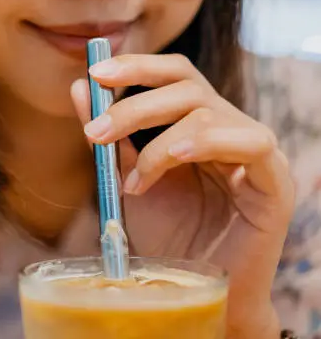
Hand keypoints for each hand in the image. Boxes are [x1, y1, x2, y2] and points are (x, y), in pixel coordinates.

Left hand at [70, 54, 294, 338]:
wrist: (192, 290)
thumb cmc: (166, 236)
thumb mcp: (127, 178)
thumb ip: (111, 135)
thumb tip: (81, 85)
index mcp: (197, 124)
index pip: (174, 76)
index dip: (138, 66)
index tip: (96, 72)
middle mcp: (228, 128)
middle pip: (187, 87)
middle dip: (133, 106)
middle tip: (95, 132)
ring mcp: (255, 152)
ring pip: (209, 113)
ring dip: (159, 142)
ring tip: (132, 183)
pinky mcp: (276, 182)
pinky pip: (251, 143)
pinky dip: (204, 144)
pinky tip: (173, 161)